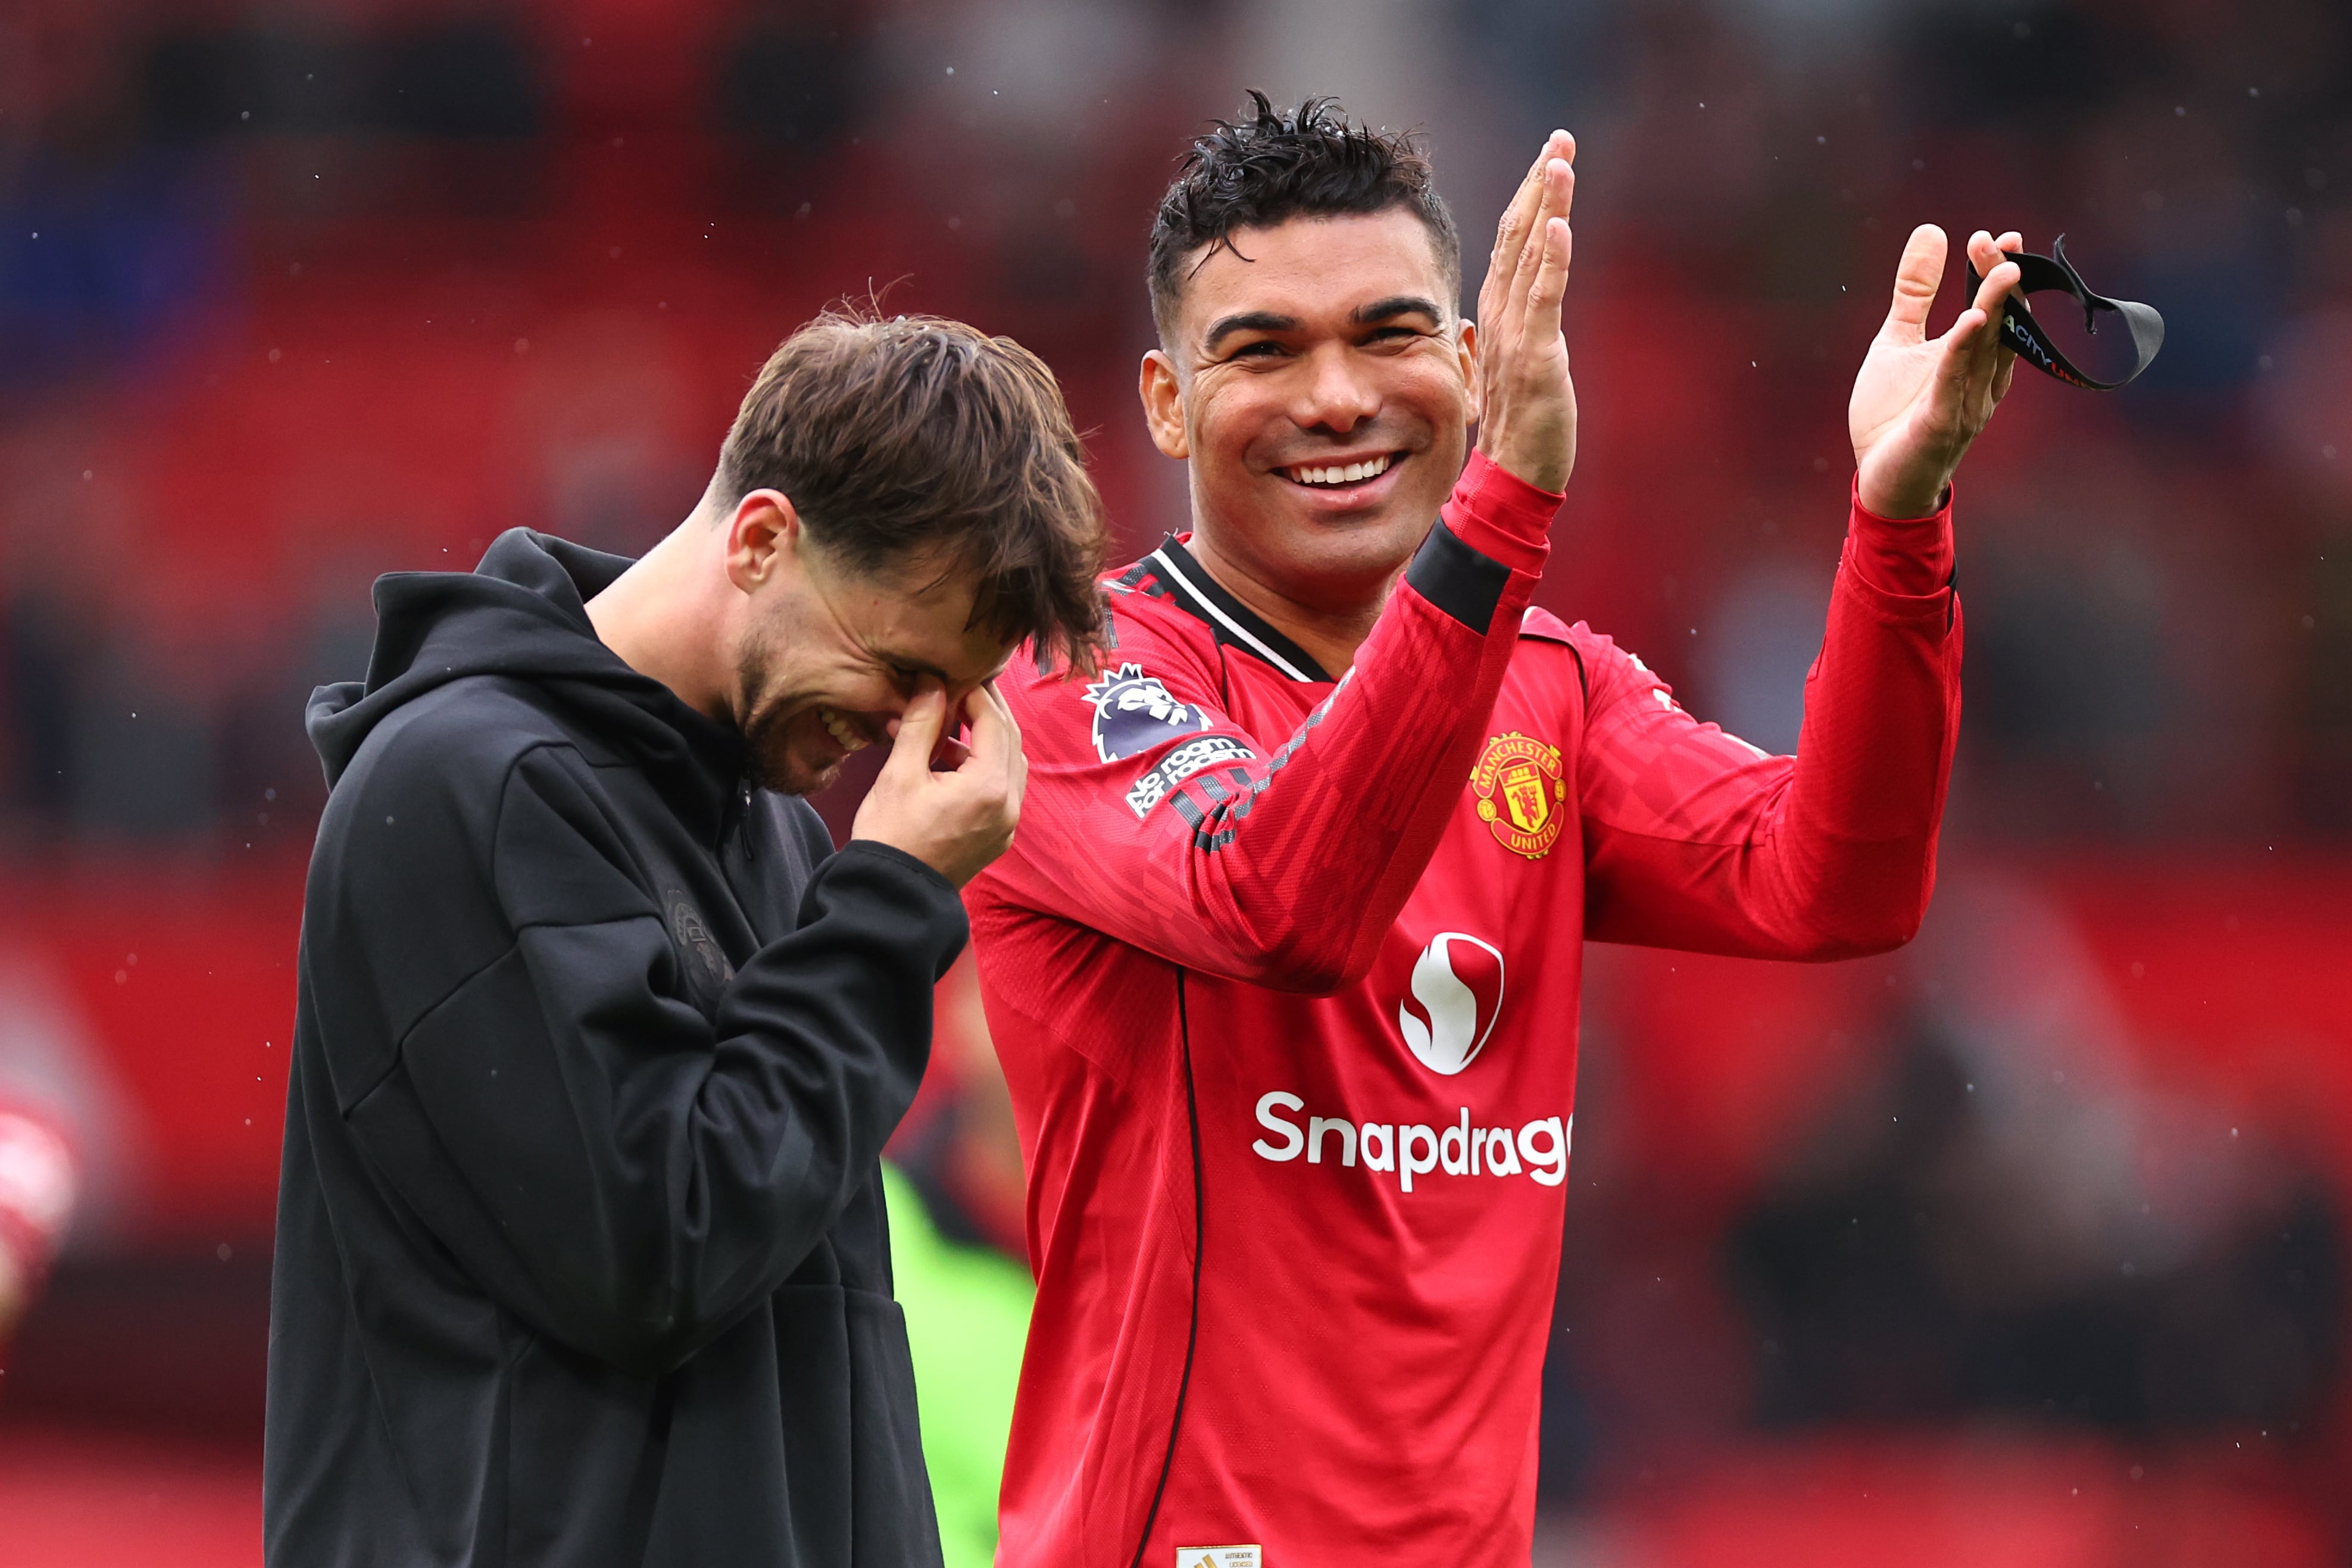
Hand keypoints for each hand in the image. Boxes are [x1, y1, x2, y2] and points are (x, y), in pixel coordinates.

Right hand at [851, 681, 1026, 887]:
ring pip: (1008, 764)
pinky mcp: (997, 836)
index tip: (953, 675)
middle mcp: (1008, 805)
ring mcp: (1006, 824)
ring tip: (945, 725)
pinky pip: (1000, 789)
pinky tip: (947, 761)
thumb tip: (933, 683)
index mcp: (988, 787)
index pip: (994, 722)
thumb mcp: (900, 774)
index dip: (975, 692)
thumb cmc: (890, 837)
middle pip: (1008, 740)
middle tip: (959, 687)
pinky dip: (981, 767)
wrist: (890, 897)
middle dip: (984, 710)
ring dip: (983, 739)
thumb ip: (922, 724)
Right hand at [1472, 131, 1578, 493]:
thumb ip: (1490, 343)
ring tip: (1560, 161)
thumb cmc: (1512, 429)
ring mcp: (1516, 335)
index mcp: (1495, 315)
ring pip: (1531, 258)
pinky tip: (1560, 224)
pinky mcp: (1538, 357)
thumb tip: (1472, 329)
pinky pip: (1544, 300)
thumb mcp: (1501, 373)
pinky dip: (1552, 260)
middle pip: (1518, 236)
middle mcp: (1500, 317)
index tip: (1549, 155)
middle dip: (1540, 184)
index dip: (1529, 197)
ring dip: (1547, 206)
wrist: (1511, 477)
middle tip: (1560, 138)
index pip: (1512, 243)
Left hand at [1850, 226, 2023, 518]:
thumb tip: (1932, 230)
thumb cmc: (1893, 415)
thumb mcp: (1898, 341)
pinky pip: (1955, 383)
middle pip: (1998, 322)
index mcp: (1973, 357)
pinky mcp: (1942, 424)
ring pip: (1985, 350)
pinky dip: (1962, 352)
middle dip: (1999, 281)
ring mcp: (1965, 402)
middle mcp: (1979, 378)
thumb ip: (1914, 292)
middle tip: (1997, 241)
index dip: (1997, 272)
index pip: (1995, 307)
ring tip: (2001, 270)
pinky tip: (1969, 321)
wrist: (1881, 480)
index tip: (1997, 236)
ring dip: (1993, 309)